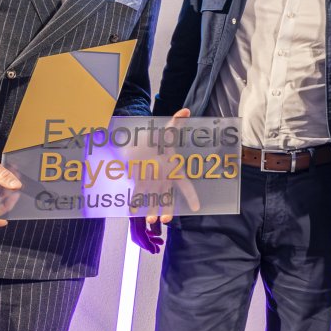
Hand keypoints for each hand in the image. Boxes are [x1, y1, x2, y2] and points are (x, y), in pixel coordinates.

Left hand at [130, 107, 193, 251]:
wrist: (139, 143)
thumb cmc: (156, 139)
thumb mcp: (166, 130)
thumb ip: (175, 121)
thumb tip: (185, 110)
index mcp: (173, 170)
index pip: (185, 186)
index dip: (191, 197)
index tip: (195, 208)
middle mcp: (164, 180)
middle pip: (168, 198)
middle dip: (167, 209)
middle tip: (165, 219)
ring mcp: (152, 183)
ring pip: (154, 200)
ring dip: (152, 210)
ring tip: (150, 220)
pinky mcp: (139, 183)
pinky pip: (139, 196)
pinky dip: (136, 205)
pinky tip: (134, 213)